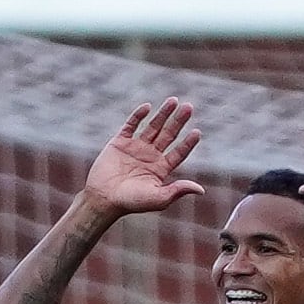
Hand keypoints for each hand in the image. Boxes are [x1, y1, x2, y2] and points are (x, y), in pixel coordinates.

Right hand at [82, 100, 204, 219]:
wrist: (103, 199)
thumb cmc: (131, 202)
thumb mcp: (158, 198)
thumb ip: (177, 191)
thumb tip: (201, 190)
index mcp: (161, 169)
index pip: (178, 152)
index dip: (188, 143)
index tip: (197, 132)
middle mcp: (150, 156)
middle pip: (168, 135)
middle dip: (178, 121)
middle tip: (189, 107)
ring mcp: (135, 147)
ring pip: (152, 126)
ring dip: (163, 114)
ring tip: (174, 100)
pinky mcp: (119, 142)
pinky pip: (130, 125)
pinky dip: (138, 115)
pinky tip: (147, 106)